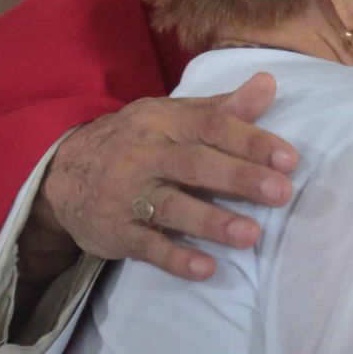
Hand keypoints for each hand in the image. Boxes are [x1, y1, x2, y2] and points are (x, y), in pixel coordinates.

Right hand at [30, 72, 297, 281]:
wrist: (63, 174)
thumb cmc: (138, 141)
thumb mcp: (173, 117)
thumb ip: (223, 107)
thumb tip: (270, 84)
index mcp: (164, 122)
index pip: (211, 126)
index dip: (250, 140)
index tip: (289, 158)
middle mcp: (145, 155)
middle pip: (194, 164)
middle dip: (239, 177)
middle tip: (282, 193)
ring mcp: (128, 195)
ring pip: (171, 207)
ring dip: (212, 222)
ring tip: (251, 236)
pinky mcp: (116, 232)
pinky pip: (147, 246)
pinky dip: (176, 259)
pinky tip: (206, 269)